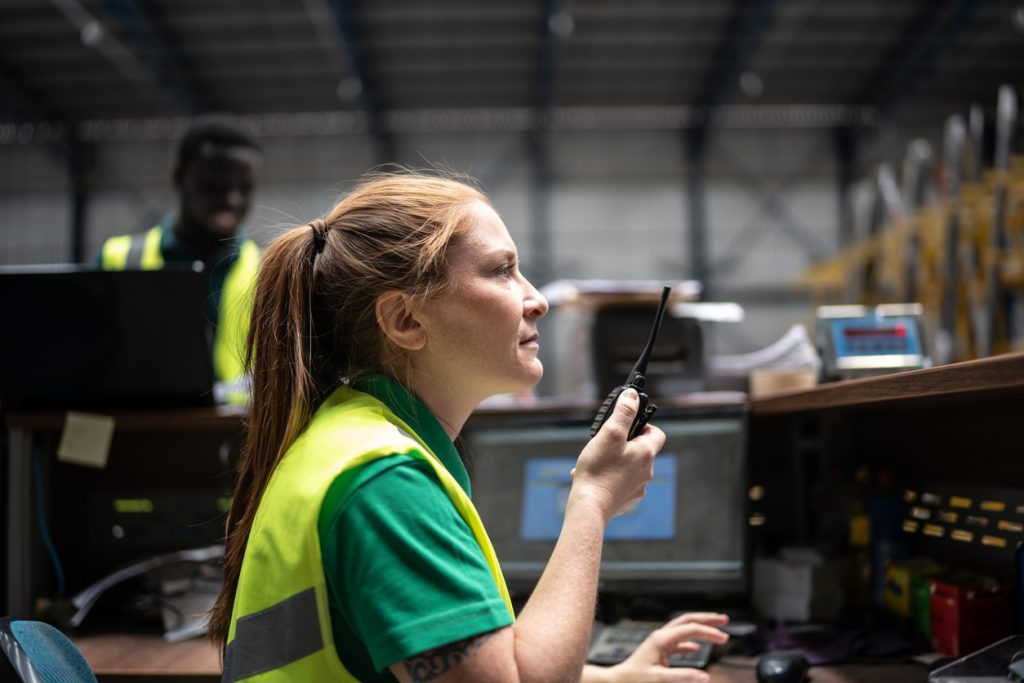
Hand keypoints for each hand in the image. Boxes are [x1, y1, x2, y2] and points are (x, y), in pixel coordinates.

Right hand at [571, 389, 665, 520]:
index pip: (657, 433)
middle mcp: (646, 472)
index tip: (628, 425)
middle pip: (641, 451)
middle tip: (606, 442)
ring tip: (595, 461)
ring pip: (629, 467)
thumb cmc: (598, 470)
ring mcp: (637, 489)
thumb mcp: (610, 434)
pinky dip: (609, 478)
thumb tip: (632, 395)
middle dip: (624, 444)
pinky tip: (592, 477)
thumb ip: (624, 412)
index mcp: (646, 454)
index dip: (644, 425)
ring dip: (615, 461)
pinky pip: (620, 484)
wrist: (590, 507)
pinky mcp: (626, 500)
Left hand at [606, 613, 729, 682]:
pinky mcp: (659, 650)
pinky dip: (690, 642)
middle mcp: (661, 636)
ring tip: (715, 629)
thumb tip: (705, 677)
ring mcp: (660, 642)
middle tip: (724, 619)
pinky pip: (678, 641)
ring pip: (683, 628)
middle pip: (687, 620)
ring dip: (700, 628)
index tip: (724, 638)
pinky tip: (696, 648)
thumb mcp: (660, 679)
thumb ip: (683, 676)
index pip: (691, 629)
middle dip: (706, 619)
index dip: (709, 632)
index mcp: (662, 639)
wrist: (618, 681)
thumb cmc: (635, 680)